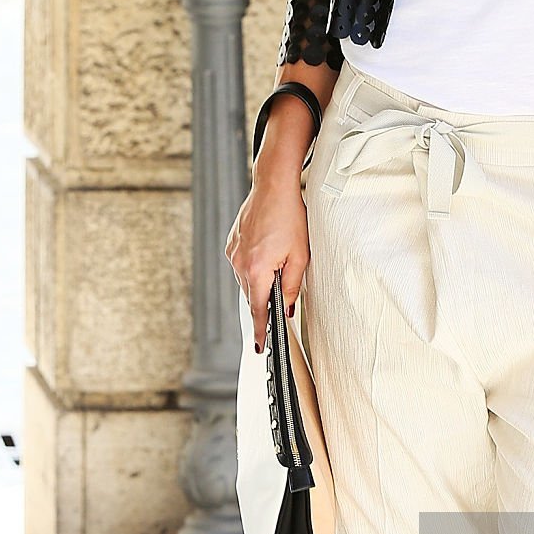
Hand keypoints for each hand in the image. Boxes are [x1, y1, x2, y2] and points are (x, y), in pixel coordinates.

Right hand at [225, 176, 309, 354]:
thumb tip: (288, 307)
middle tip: (280, 303)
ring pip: (247, 281)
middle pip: (252, 296)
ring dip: (261, 282)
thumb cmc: (290, 216)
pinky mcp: (232, 244)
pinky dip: (254, 268)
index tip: (259, 346)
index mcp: (257, 270)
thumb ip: (293, 286)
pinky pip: (242, 266)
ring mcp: (233, 253)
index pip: (259, 310)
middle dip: (266, 303)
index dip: (260, 331)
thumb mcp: (300, 256)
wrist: (273, 187)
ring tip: (278, 264)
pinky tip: (268, 254)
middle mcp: (240, 263)